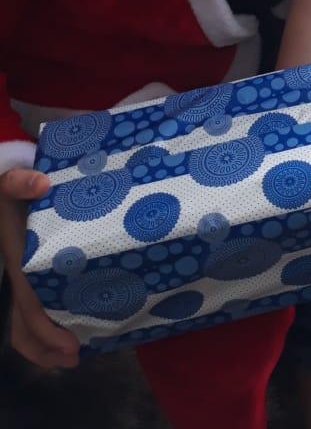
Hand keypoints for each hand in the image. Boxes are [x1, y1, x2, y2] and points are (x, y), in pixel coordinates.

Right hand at [0, 168, 79, 368]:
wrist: (2, 191)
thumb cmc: (8, 190)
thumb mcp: (9, 183)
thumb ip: (19, 181)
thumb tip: (40, 184)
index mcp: (19, 262)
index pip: (29, 307)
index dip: (46, 332)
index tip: (70, 346)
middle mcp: (20, 275)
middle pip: (24, 324)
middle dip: (45, 347)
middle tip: (75, 357)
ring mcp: (24, 277)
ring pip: (24, 321)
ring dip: (44, 343)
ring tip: (72, 355)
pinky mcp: (32, 273)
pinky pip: (31, 308)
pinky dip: (45, 325)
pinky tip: (72, 324)